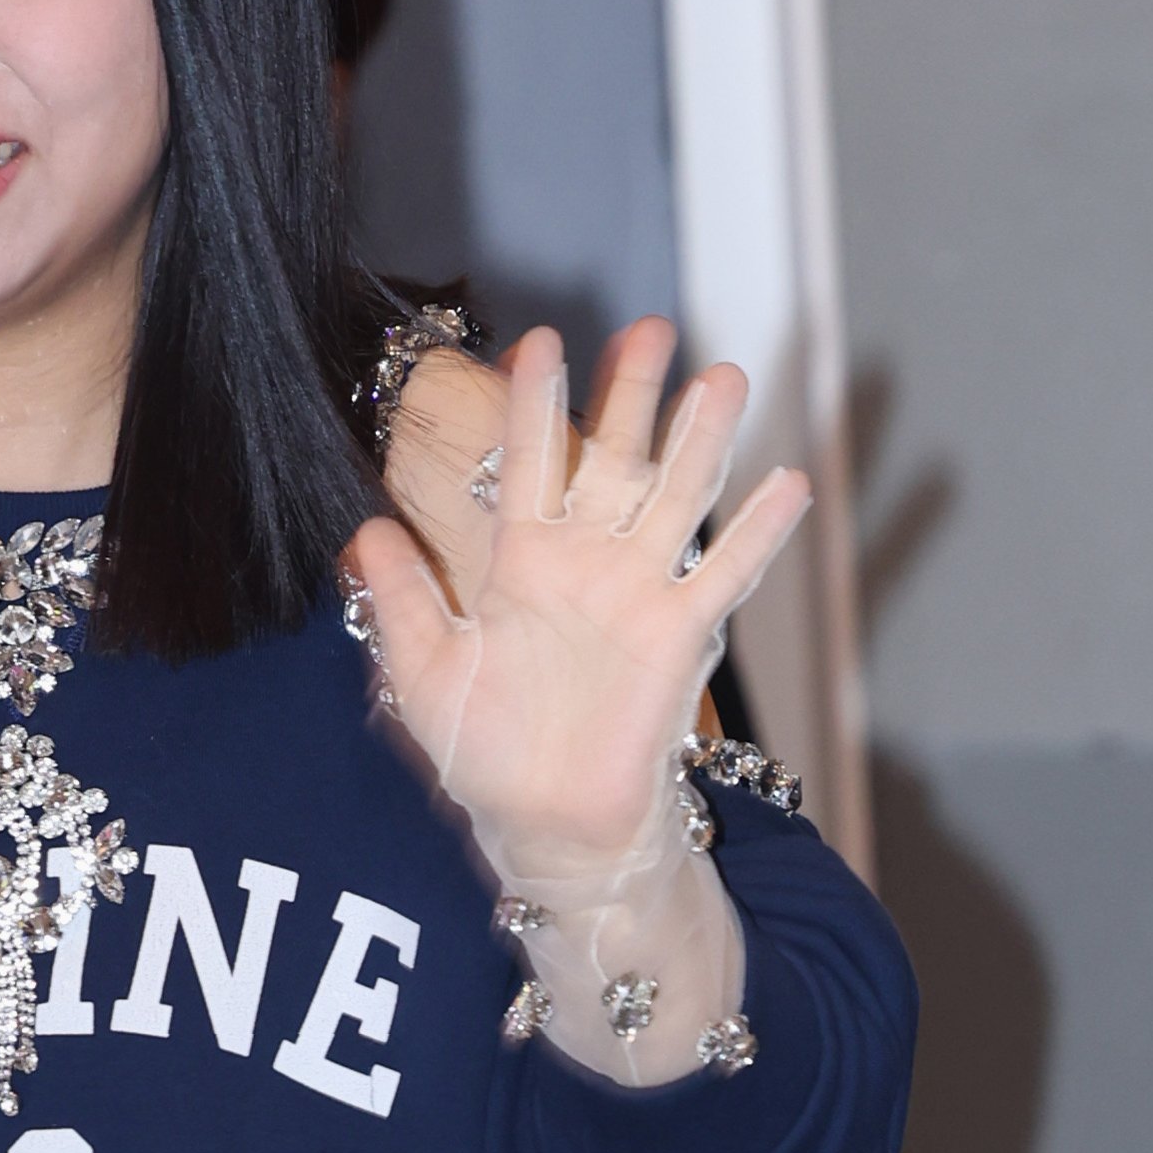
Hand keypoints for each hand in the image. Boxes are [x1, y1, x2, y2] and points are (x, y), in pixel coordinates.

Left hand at [346, 320, 808, 875]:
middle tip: (652, 326)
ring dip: (702, 439)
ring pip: (675, 497)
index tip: (540, 340)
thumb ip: (404, 598)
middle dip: (633, 394)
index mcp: (522, 563)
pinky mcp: (678, 635)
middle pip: (614, 458)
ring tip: (723, 377)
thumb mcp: (425, 672)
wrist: (546, 826)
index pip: (528, 464)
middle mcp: (586, 563)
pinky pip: (725, 574)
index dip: (534, 404)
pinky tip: (790, 484)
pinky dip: (758, 533)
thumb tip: (362, 533)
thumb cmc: (486, 756)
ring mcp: (638, 593)